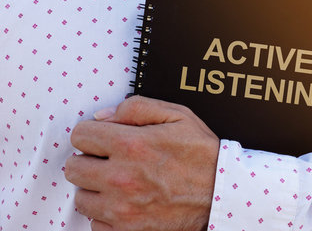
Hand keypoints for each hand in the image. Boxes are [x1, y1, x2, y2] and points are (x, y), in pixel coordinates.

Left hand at [65, 96, 219, 230]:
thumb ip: (136, 107)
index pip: (80, 135)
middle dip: (89, 160)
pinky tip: (126, 202)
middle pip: (73, 168)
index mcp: (131, 144)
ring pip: (81, 197)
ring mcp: (123, 209)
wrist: (223, 192)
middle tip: (109, 160)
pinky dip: (107, 213)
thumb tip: (103, 117)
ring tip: (119, 182)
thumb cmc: (202, 153)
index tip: (104, 139)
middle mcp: (122, 178)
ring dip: (96, 188)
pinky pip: (95, 223)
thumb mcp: (177, 116)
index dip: (92, 133)